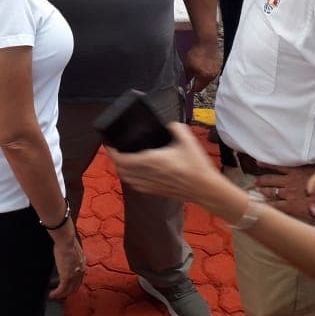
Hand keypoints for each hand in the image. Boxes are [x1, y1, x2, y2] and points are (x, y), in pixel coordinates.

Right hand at [49, 228, 85, 299]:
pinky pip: (61, 290)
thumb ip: (71, 253)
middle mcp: (80, 272)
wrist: (66, 241)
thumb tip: (65, 252)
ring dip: (60, 295)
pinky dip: (56, 294)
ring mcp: (74, 276)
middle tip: (59, 293)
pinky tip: (51, 295)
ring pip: (68, 291)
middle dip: (67, 291)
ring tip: (53, 295)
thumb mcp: (72, 249)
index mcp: (82, 264)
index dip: (72, 284)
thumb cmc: (67, 240)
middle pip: (75, 287)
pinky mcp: (66, 277)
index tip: (65, 285)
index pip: (79, 279)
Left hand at [106, 122, 220, 200]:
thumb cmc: (197, 165)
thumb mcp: (187, 140)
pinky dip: (130, 179)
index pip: (122, 159)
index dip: (111, 152)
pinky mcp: (155, 192)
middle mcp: (147, 174)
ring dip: (121, 170)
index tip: (109, 144)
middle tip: (116, 149)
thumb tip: (168, 123)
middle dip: (115, 160)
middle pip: (120, 170)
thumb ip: (175, 127)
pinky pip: (135, 186)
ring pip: (126, 179)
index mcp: (152, 160)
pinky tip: (135, 173)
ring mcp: (150, 185)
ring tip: (123, 160)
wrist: (206, 189)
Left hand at [182, 39, 219, 92]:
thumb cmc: (195, 53)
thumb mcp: (187, 66)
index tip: (187, 88)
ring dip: (202, 78)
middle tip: (190, 80)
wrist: (206, 42)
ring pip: (208, 80)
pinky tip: (202, 67)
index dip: (191, 89)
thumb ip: (187, 77)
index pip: (198, 89)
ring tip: (196, 72)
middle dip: (197, 84)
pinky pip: (211, 73)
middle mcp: (212, 76)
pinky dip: (206, 73)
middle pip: (204, 85)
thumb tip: (186, 86)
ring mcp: (216, 71)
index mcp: (205, 77)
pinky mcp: (218, 66)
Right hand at [252, 164, 314, 220]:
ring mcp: (290, 180)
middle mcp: (288, 193)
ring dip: (262, 181)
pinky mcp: (293, 170)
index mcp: (293, 205)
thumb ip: (309, 219)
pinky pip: (278, 166)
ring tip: (255, 182)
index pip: (274, 207)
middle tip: (253, 192)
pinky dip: (267, 164)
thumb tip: (307, 228)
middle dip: (262, 193)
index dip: (265, 207)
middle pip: (271, 193)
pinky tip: (258, 163)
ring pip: (271, 181)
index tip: (257, 207)